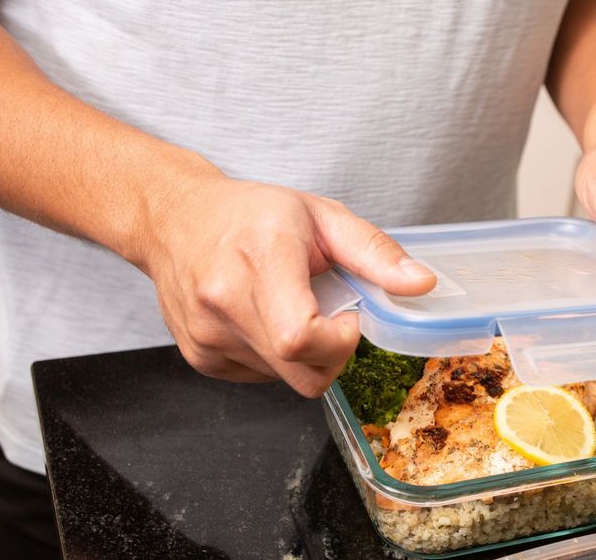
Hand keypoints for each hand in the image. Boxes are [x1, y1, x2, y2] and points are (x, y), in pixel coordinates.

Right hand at [134, 177, 436, 397]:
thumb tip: (421, 284)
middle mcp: (223, 304)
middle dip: (333, 354)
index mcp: (259, 260)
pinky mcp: (200, 358)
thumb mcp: (321, 216)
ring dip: (305, 355)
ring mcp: (207, 337)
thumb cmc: (250, 214)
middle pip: (301, 373)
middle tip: (329, 313)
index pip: (301, 337)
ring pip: (286, 380)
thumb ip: (374, 252)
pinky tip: (267, 319)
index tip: (348, 316)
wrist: (174, 219)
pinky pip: (263, 378)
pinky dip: (278, 357)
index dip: (339, 341)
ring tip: (290, 306)